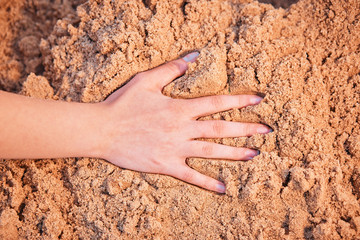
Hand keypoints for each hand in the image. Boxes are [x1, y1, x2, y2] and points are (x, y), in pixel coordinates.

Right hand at [98, 52, 271, 192]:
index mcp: (180, 108)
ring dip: (235, 153)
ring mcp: (175, 148)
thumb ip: (171, 69)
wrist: (102, 130)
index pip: (217, 103)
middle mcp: (182, 129)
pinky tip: (223, 189)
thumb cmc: (123, 104)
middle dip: (246, 129)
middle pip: (221, 129)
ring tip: (255, 155)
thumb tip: (193, 55)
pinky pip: (191, 176)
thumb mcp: (146, 80)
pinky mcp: (166, 165)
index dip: (239, 101)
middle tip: (267, 131)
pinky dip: (208, 182)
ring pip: (211, 151)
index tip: (258, 100)